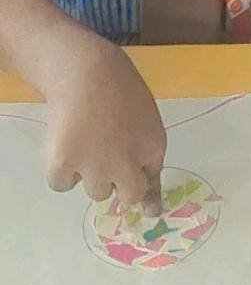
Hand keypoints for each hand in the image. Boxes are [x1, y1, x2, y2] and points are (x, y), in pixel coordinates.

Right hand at [43, 39, 165, 210]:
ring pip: (95, 191)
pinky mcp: (62, 166)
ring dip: (91, 173)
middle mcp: (127, 163)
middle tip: (106, 154)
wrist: (86, 71)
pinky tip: (68, 141)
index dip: (137, 177)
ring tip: (88, 140)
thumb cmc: (121, 90)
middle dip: (119, 181)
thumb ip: (146, 162)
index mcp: (153, 148)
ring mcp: (93, 167)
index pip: (149, 184)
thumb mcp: (147, 122)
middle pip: (127, 195)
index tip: (130, 180)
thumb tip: (151, 213)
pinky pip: (62, 184)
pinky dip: (63, 169)